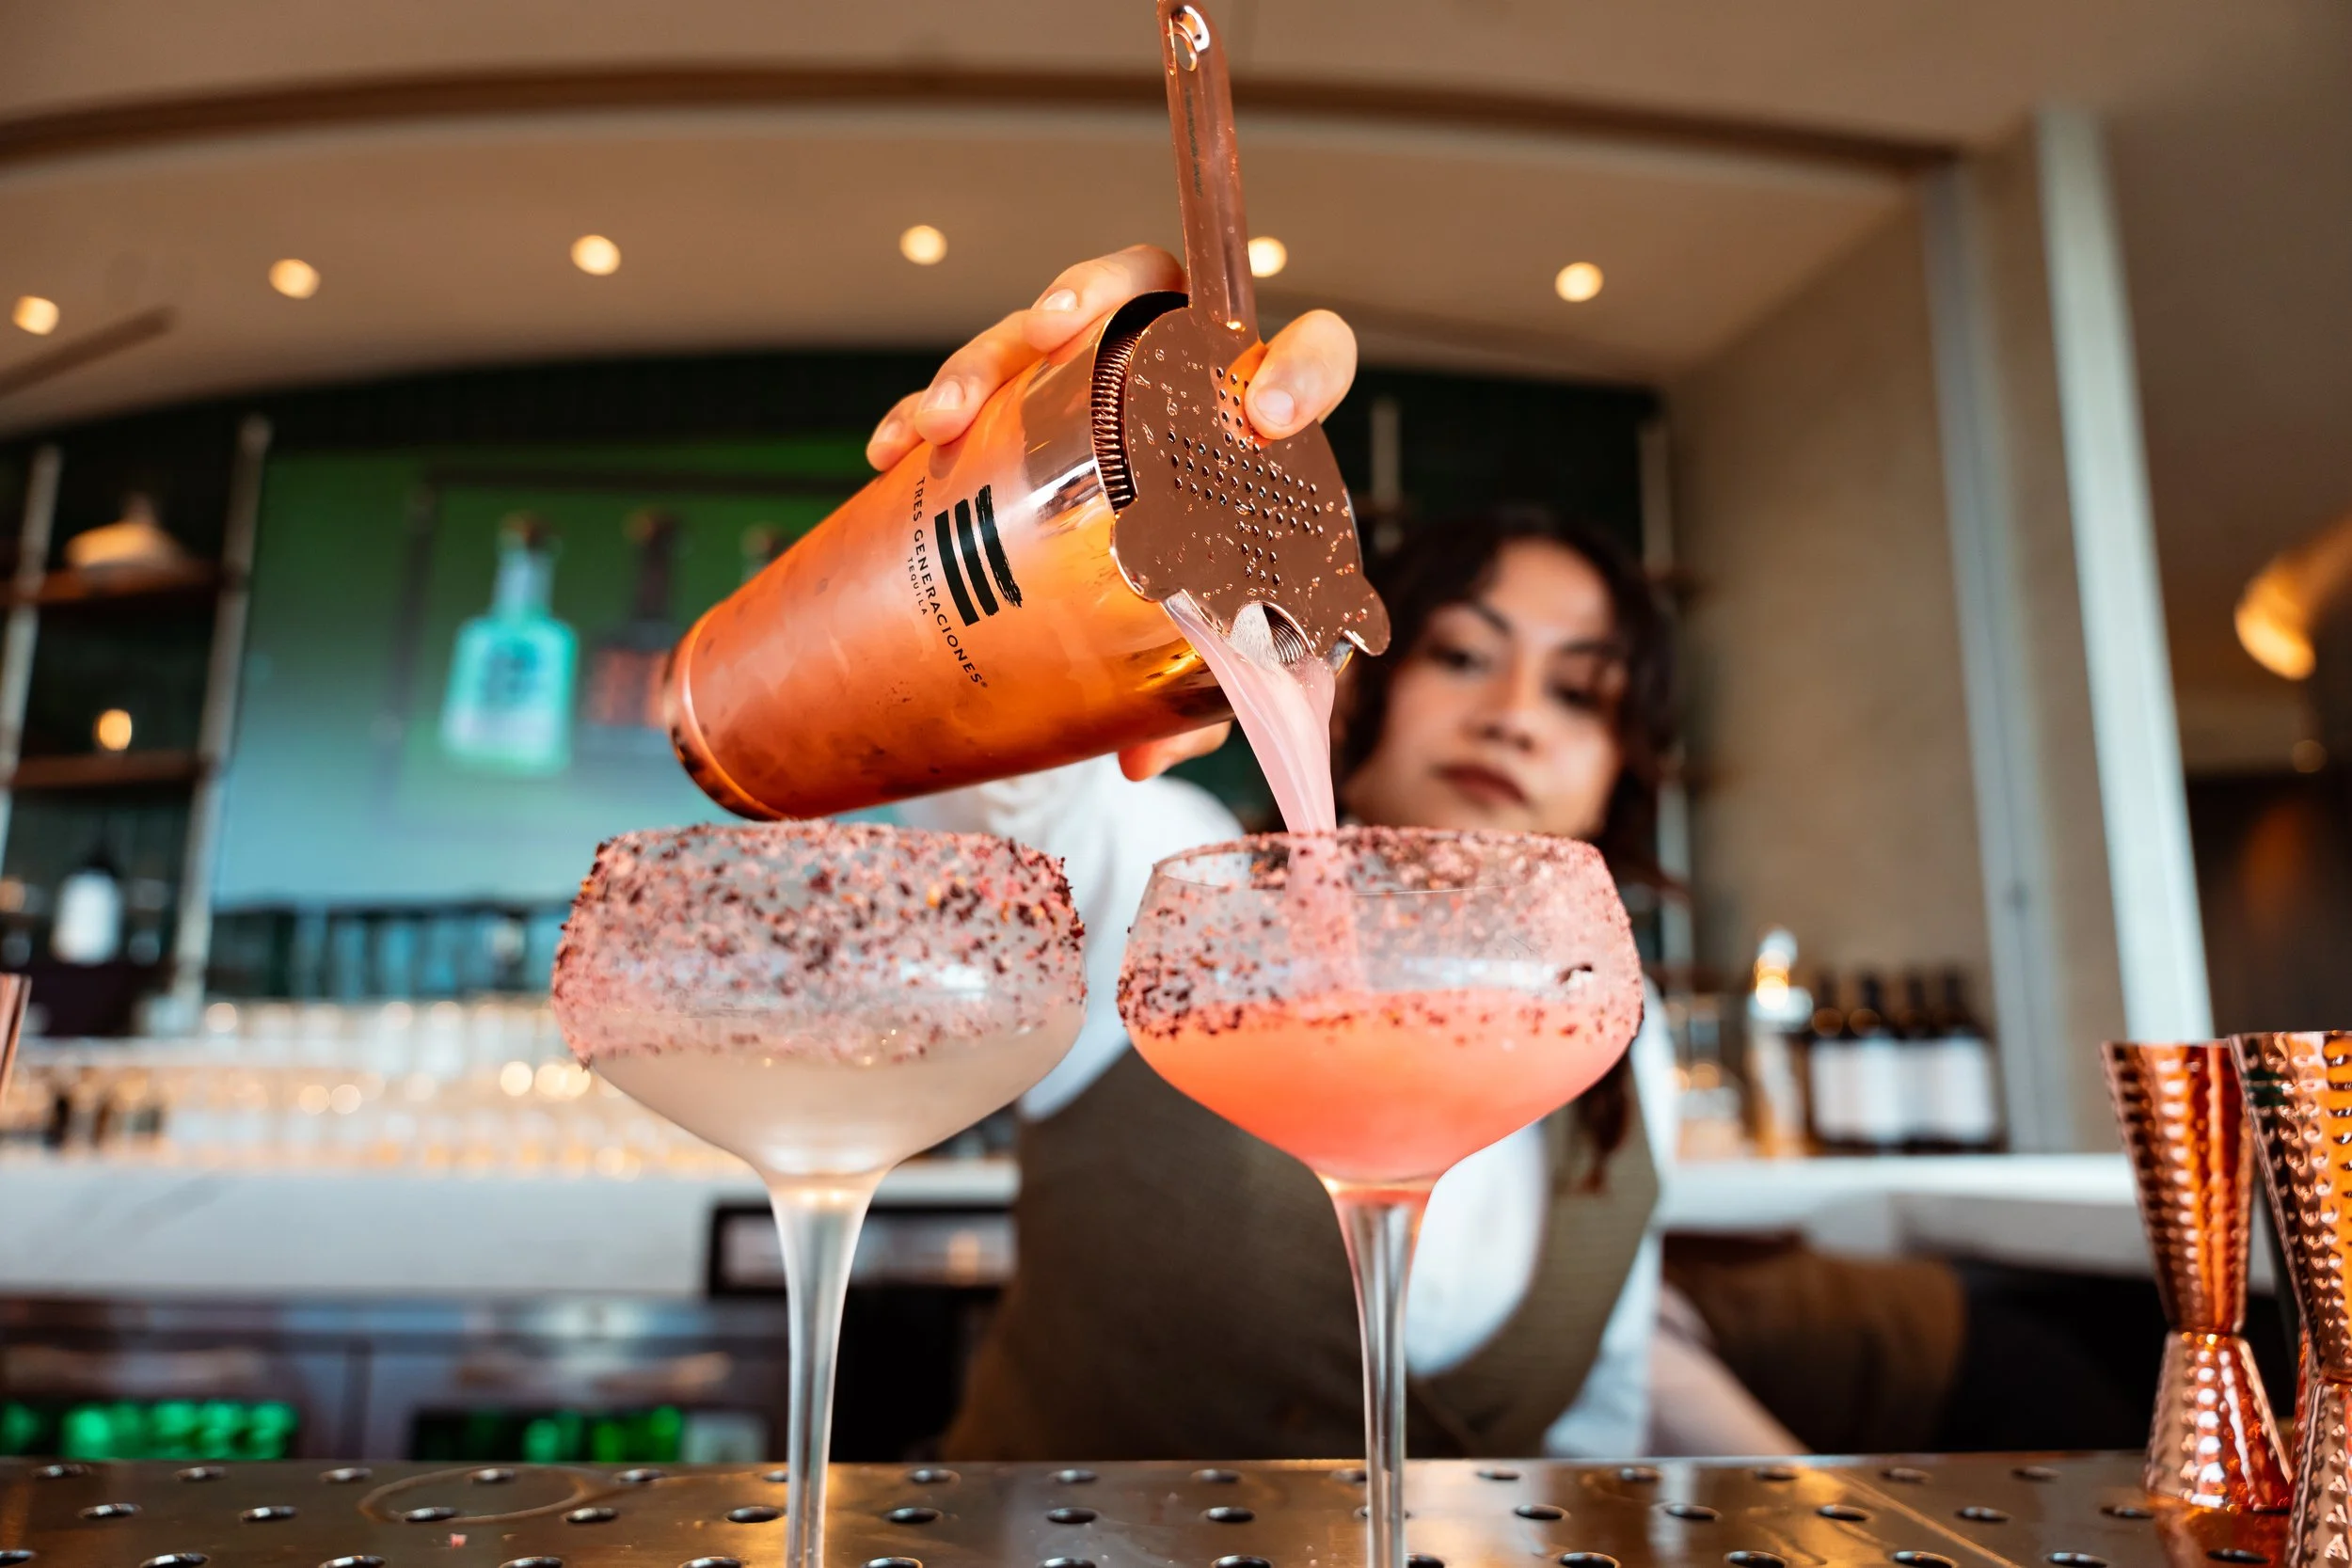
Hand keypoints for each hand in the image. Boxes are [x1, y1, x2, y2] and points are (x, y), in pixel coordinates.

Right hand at [871, 245, 1346, 782]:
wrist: (1159, 601)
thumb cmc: (1217, 609)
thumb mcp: (1225, 660)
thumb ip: (1208, 701)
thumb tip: (1143, 758)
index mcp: (1265, 424)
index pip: (1312, 352)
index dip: (1301, 366)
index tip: (1269, 419)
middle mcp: (1184, 373)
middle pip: (1150, 289)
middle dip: (1094, 288)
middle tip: (1052, 330)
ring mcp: (1098, 375)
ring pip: (1042, 325)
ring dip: (981, 358)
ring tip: (939, 417)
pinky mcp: (1028, 398)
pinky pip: (975, 385)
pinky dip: (926, 409)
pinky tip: (891, 451)